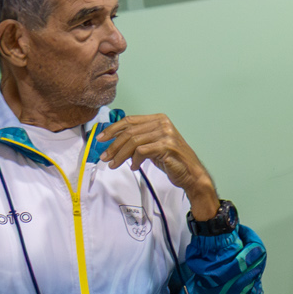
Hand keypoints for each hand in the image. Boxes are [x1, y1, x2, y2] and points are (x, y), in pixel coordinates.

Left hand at [97, 112, 220, 218]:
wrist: (191, 174)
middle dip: (113, 145)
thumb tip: (115, 141)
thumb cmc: (172, 160)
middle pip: (129, 131)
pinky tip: (134, 166)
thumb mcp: (152, 146)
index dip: (112, 129)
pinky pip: (141, 151)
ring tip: (115, 164)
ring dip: (120, 155)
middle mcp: (162, 124)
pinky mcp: (166, 146)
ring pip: (133, 141)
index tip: (101, 138)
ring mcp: (166, 134)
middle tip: (105, 156)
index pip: (129, 121)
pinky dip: (134, 160)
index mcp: (158, 119)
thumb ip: (138, 139)